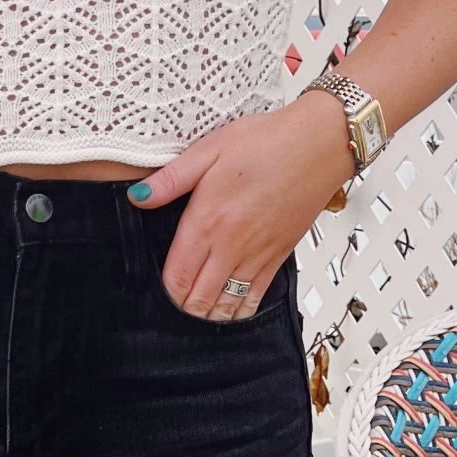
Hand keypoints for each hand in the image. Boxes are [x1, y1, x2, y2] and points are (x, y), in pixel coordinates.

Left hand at [127, 91, 354, 318]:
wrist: (318, 145)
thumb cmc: (267, 142)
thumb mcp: (208, 150)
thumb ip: (170, 179)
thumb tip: (137, 196)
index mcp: (207, 221)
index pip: (177, 277)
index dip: (165, 292)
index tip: (158, 291)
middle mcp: (231, 246)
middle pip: (198, 299)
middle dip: (183, 308)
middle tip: (175, 305)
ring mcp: (256, 255)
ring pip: (226, 305)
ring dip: (209, 314)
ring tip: (198, 312)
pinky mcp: (278, 257)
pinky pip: (255, 297)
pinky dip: (240, 310)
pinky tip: (231, 310)